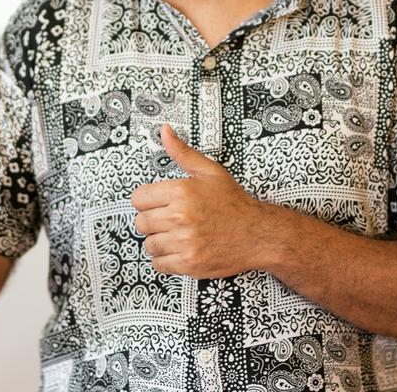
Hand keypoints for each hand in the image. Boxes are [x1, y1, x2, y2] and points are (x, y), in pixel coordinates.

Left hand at [130, 124, 269, 278]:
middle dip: (153, 220)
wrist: (258, 233)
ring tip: (177, 234)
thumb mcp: (209, 171)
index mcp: (181, 192)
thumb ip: (182, 152)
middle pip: (141, 222)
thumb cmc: (234, 203)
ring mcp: (184, 243)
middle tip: (170, 219)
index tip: (158, 203)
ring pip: (149, 244)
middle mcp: (179, 217)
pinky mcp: (189, 264)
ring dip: (159, 241)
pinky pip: (159, 265)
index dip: (147, 200)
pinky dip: (166, 259)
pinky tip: (180, 249)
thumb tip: (164, 131)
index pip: (138, 198)